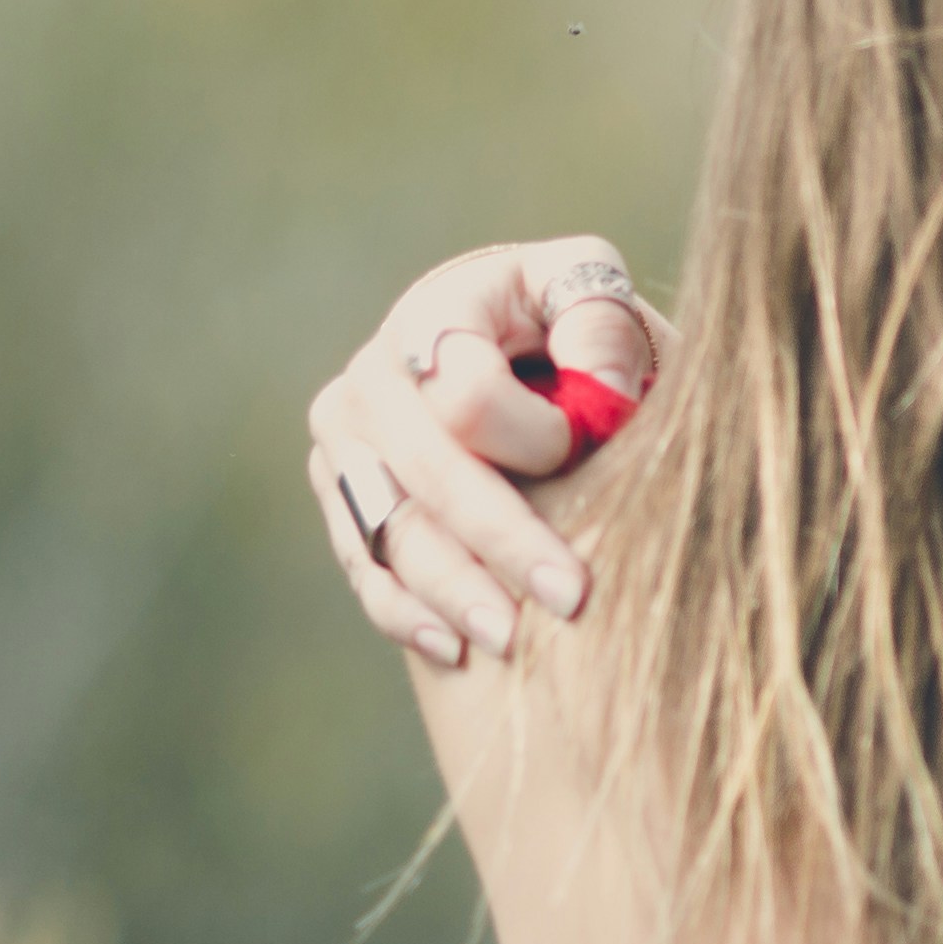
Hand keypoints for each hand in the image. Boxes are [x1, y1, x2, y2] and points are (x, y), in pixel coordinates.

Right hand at [304, 236, 666, 665]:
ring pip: (391, 529)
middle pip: (426, 471)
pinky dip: (405, 612)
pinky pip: (363, 565)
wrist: (512, 348)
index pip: (467, 393)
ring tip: (512, 640)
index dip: (534, 434)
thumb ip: (602, 325)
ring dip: (452, 590)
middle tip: (571, 597)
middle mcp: (373, 374)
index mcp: (437, 310)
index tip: (586, 455)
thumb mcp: (598, 292)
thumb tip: (600, 392)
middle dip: (501, 537)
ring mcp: (346, 440)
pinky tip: (454, 651)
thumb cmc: (572, 326)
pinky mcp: (340, 496)